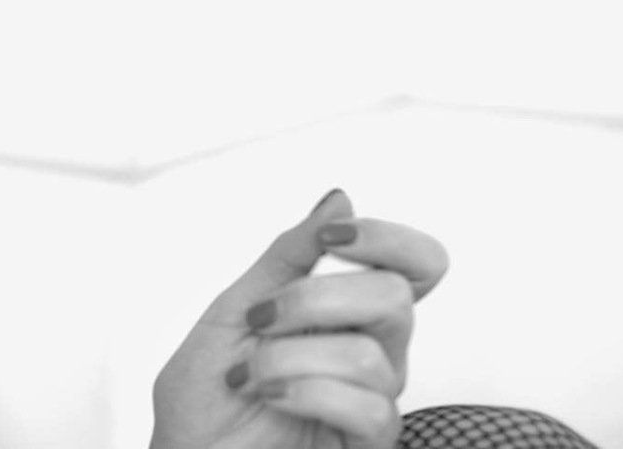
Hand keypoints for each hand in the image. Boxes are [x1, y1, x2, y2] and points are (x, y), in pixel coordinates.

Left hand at [152, 188, 450, 448]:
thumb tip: (339, 199)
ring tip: (251, 374)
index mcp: (345, 313)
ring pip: (370, 354)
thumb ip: (287, 257)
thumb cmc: (208, 396)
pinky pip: (368, 407)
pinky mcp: (369, 443)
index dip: (388, 239)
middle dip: (313, 298)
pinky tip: (269, 396)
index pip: (414, 264)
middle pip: (394, 295)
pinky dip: (303, 392)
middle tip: (262, 318)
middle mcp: (371, 352)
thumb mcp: (234, 309)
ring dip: (288, 357)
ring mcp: (371, 401)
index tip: (331, 238)